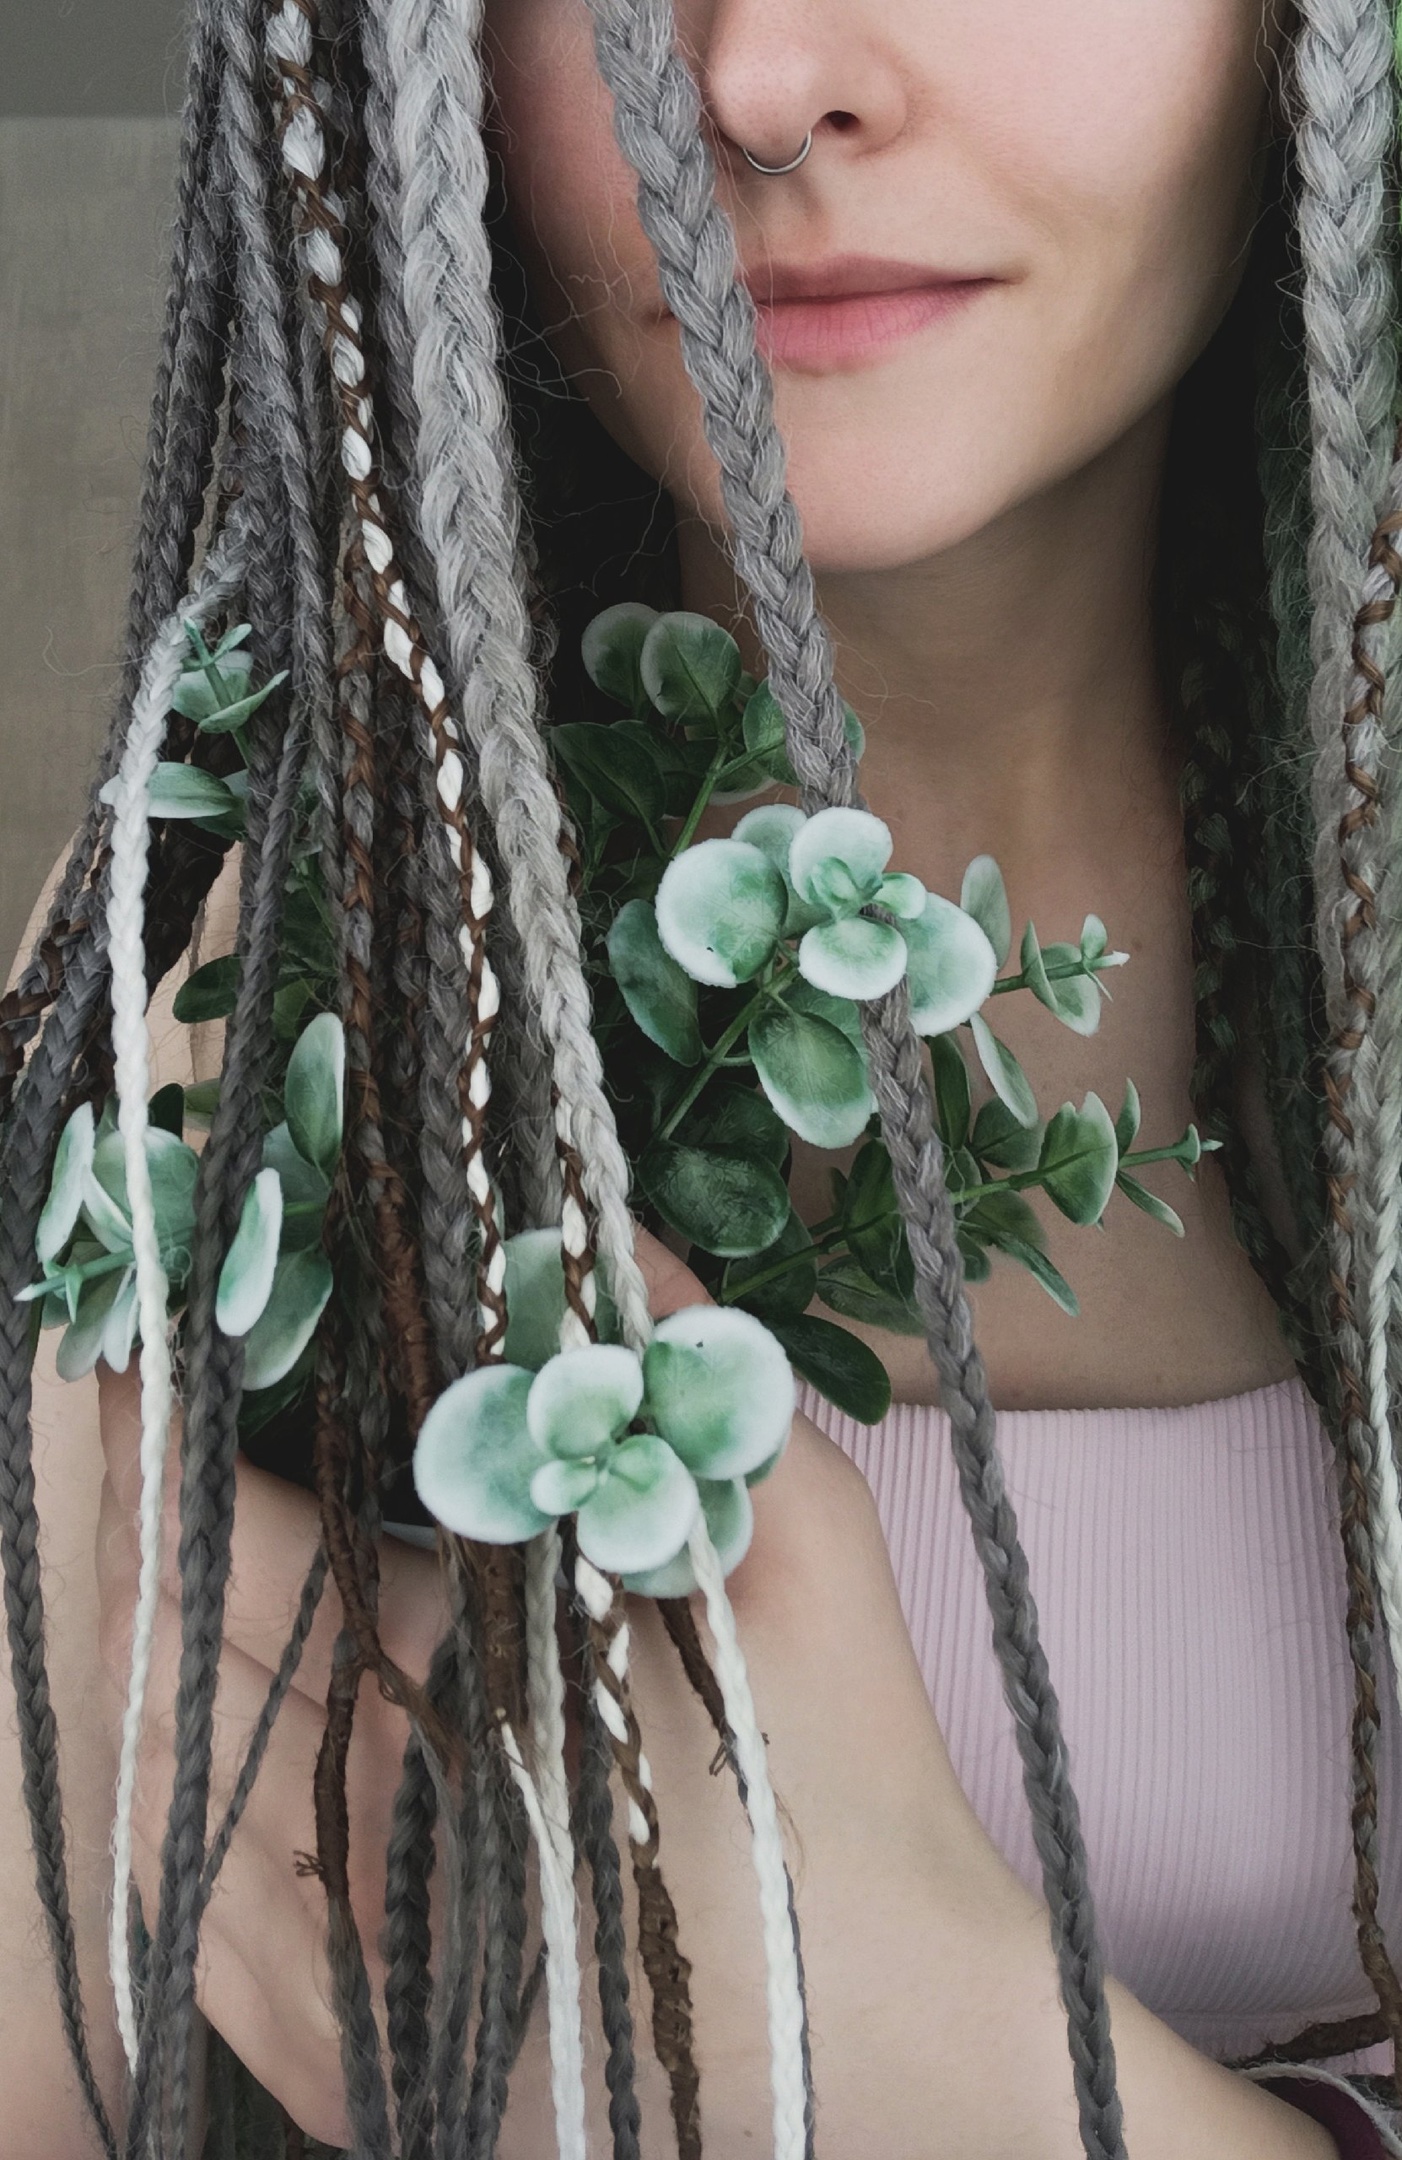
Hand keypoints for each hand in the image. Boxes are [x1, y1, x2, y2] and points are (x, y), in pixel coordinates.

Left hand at [95, 1233, 1330, 2159]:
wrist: (894, 2034)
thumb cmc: (854, 1773)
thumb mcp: (807, 1536)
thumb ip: (690, 1371)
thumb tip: (590, 1227)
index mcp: (465, 1681)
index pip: (238, 1543)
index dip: (169, 1440)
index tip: (135, 1344)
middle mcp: (373, 1824)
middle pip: (174, 1653)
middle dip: (133, 1525)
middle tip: (119, 1413)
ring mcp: (344, 1966)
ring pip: (158, 1781)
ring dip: (134, 1654)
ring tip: (133, 1549)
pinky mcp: (350, 2058)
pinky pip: (185, 1918)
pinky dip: (160, 1803)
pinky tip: (173, 1733)